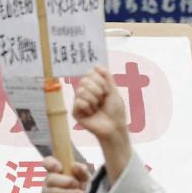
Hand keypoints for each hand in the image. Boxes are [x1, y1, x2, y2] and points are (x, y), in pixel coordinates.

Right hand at [41, 156, 89, 192]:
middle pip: (50, 178)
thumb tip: (75, 166)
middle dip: (66, 182)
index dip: (51, 164)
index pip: (47, 162)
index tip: (60, 168)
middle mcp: (48, 180)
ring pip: (53, 191)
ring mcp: (46, 192)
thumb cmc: (82, 189)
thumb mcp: (85, 179)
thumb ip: (82, 171)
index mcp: (56, 170)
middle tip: (77, 185)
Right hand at [72, 66, 131, 180]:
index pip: (89, 73)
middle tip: (102, 99)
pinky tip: (91, 114)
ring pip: (81, 91)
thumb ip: (106, 77)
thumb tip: (97, 65)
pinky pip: (78, 102)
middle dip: (97, 90)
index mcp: (93, 86)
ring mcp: (79, 102)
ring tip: (97, 108)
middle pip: (84, 80)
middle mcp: (84, 92)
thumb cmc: (116, 111)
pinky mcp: (75, 112)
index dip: (99, 80)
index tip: (107, 90)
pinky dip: (88, 108)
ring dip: (94, 100)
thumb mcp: (114, 91)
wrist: (114, 127)